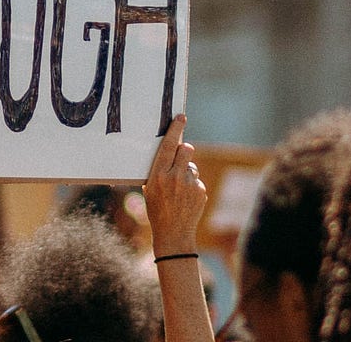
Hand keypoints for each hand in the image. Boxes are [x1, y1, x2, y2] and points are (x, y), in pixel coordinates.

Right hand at [143, 114, 204, 256]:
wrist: (173, 233)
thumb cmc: (156, 210)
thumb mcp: (150, 189)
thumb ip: (159, 170)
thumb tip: (170, 152)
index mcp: (158, 175)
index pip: (169, 145)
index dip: (176, 129)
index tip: (181, 117)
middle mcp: (175, 177)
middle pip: (187, 149)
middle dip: (185, 149)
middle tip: (181, 155)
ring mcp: (190, 184)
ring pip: (192, 167)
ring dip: (186, 173)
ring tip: (178, 190)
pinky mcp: (201, 191)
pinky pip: (197, 180)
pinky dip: (192, 186)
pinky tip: (185, 199)